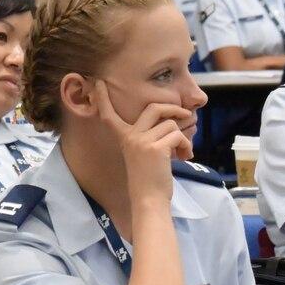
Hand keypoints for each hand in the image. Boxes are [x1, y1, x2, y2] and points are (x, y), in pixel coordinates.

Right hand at [95, 80, 193, 203]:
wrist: (149, 200)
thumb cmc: (149, 180)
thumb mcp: (143, 154)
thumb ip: (151, 137)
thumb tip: (173, 121)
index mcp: (123, 138)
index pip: (110, 115)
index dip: (103, 98)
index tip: (98, 84)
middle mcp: (130, 136)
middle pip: (154, 107)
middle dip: (173, 108)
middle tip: (185, 116)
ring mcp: (142, 141)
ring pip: (171, 124)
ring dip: (183, 137)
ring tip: (183, 152)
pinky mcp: (156, 148)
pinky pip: (178, 136)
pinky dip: (186, 146)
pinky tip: (185, 157)